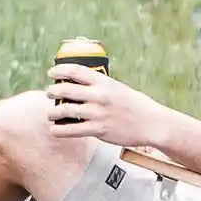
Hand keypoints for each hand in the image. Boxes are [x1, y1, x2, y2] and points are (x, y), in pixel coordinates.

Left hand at [47, 66, 167, 147]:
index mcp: (104, 82)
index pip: (75, 71)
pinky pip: (72, 130)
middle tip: (49, 93)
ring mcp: (98, 113)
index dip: (59, 70)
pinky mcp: (99, 129)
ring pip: (65, 110)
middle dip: (52, 91)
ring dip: (53, 112)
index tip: (52, 73)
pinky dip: (59, 130)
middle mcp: (99, 95)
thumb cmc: (136, 106)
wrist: (152, 123)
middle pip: (66, 90)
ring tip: (50, 114)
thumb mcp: (119, 89)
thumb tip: (82, 88)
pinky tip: (55, 130)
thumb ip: (101, 87)